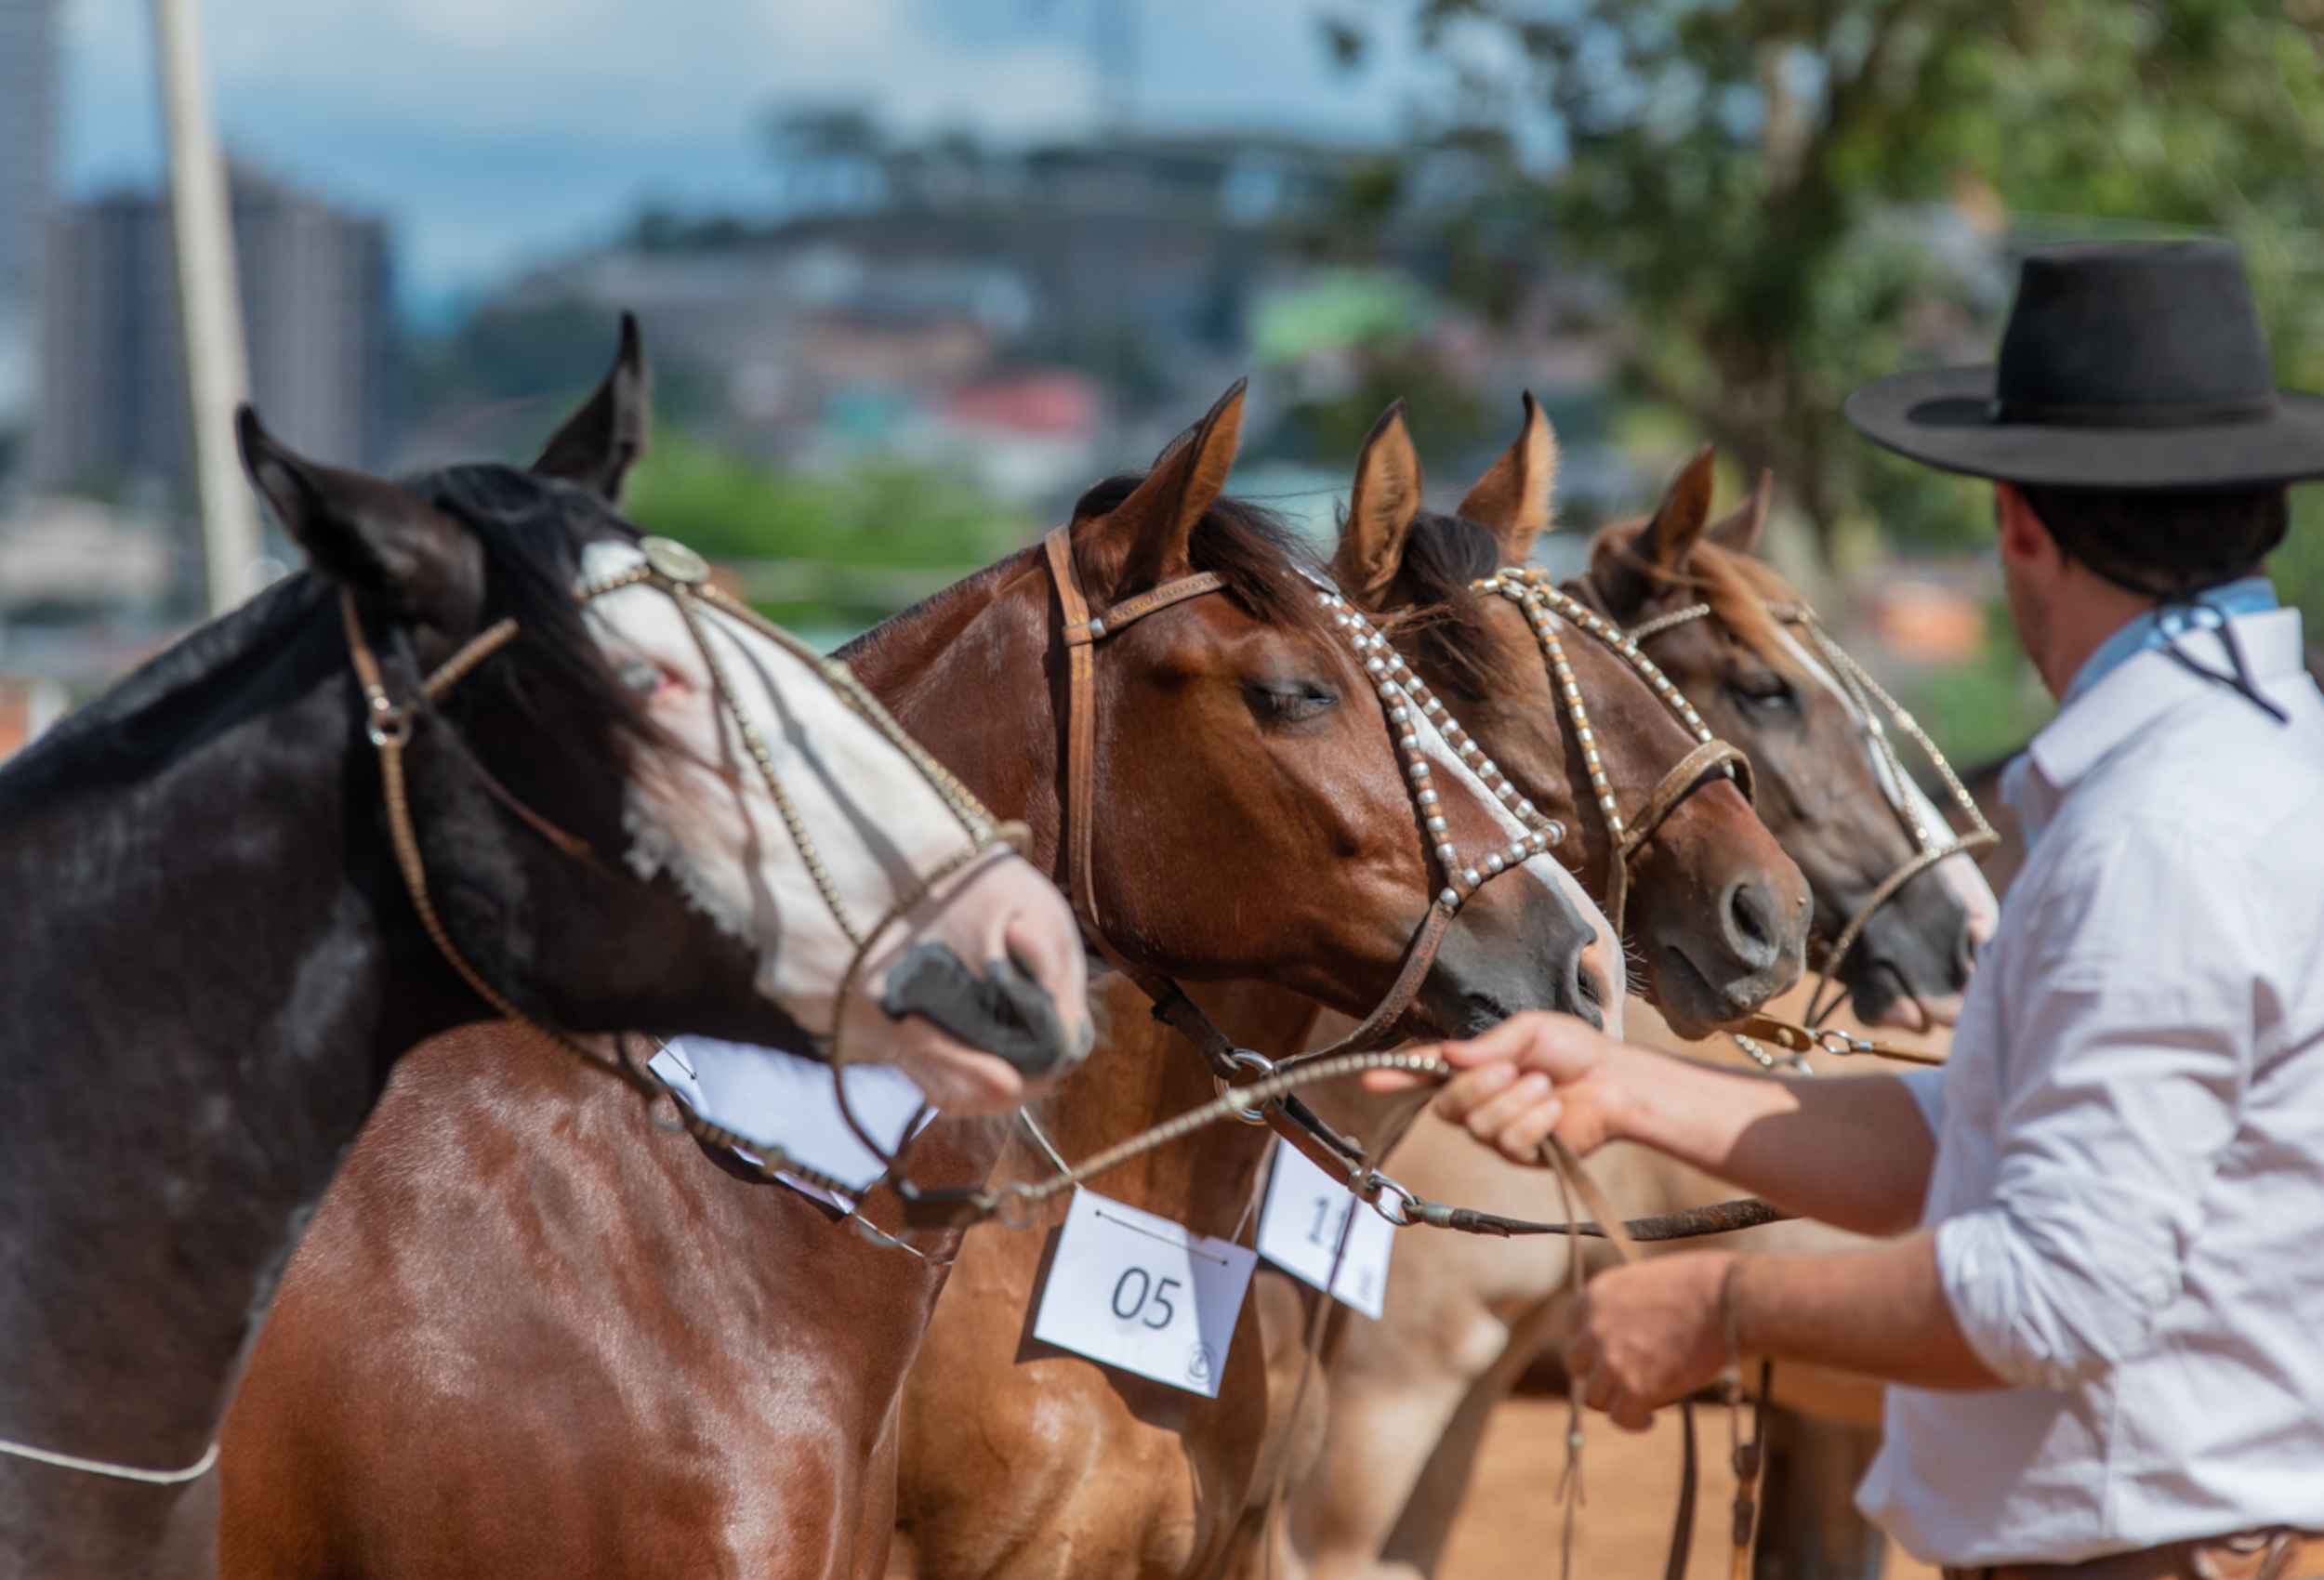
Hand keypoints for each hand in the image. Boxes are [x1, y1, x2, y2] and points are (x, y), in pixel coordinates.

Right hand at [1367, 1011, 1632, 1163]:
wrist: (1616, 1081)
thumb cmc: (1575, 1051)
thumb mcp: (1528, 1031)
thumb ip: (1488, 1045)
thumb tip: (1449, 1056)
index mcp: (1475, 1068)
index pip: (1426, 1073)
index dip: (1397, 1076)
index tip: (1370, 1078)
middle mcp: (1479, 1102)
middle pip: (1446, 1106)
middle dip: (1478, 1086)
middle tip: (1513, 1068)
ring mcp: (1498, 1132)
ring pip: (1479, 1125)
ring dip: (1516, 1100)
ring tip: (1545, 1086)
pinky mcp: (1522, 1155)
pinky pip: (1509, 1142)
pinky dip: (1534, 1119)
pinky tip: (1554, 1107)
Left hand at [1563, 1252, 1734, 1430]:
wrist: (1731, 1300)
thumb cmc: (1705, 1283)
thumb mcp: (1649, 1279)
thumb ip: (1628, 1303)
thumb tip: (1632, 1325)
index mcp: (1596, 1294)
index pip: (1573, 1329)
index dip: (1592, 1345)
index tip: (1610, 1354)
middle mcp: (1595, 1327)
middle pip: (1578, 1365)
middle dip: (1600, 1373)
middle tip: (1627, 1378)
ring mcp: (1612, 1359)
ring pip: (1595, 1395)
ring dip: (1617, 1399)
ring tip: (1642, 1400)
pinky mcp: (1634, 1387)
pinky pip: (1620, 1417)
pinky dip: (1634, 1421)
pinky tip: (1650, 1418)